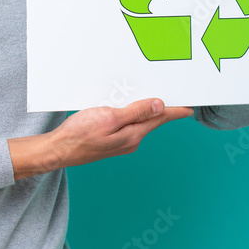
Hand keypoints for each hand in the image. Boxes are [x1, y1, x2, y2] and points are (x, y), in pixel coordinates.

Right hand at [8, 99, 192, 179]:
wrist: (59, 150)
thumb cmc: (80, 135)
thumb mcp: (110, 118)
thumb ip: (136, 113)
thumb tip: (159, 106)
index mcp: (133, 135)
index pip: (160, 119)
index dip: (175, 111)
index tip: (189, 107)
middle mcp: (130, 141)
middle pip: (152, 121)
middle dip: (162, 109)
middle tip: (174, 97)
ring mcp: (121, 142)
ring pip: (139, 123)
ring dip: (146, 111)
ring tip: (153, 99)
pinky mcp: (111, 141)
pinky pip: (128, 125)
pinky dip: (132, 114)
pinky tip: (127, 108)